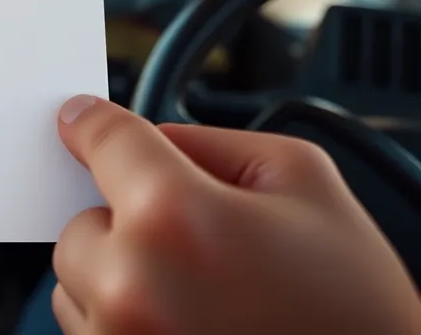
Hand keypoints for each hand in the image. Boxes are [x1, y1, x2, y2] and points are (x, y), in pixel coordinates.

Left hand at [52, 96, 420, 333]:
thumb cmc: (357, 307)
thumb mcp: (304, 181)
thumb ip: (212, 143)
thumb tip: (149, 139)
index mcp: (176, 217)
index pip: (104, 141)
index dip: (90, 123)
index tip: (78, 119)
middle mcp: (132, 287)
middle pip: (79, 225)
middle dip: (124, 226)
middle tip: (192, 249)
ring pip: (77, 287)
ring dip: (118, 281)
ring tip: (200, 302)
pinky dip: (122, 327)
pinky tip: (188, 331)